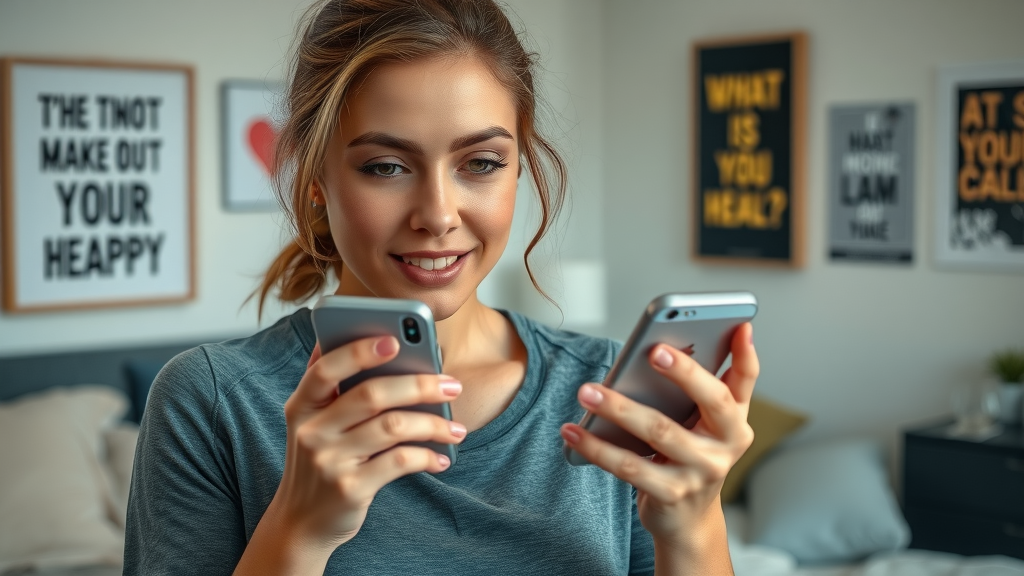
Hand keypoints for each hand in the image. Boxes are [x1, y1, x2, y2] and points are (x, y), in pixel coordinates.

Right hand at [269, 336, 465, 552]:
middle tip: (453, 385)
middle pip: (370, 395)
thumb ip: (335, 387)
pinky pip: (399, 462)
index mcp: (301, 406)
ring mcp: (329, 461)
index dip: (358, 351)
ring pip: (392, 428)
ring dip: (433, 425)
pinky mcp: (350, 488)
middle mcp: (311, 431)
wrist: (300, 522)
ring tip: (456, 429)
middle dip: (419, 385)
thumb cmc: (320, 461)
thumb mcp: (314, 423)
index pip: (326, 369)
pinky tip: (442, 458)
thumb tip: (375, 341)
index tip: (395, 340)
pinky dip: (427, 457)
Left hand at [560, 323, 757, 547]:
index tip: (739, 326)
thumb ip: (697, 388)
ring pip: (660, 432)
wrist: (686, 520)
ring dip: (619, 408)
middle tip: (654, 351)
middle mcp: (726, 445)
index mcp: (735, 419)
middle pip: (711, 401)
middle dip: (685, 373)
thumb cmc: (689, 457)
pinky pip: (630, 467)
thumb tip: (669, 343)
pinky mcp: (672, 494)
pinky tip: (574, 432)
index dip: (746, 354)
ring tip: (587, 392)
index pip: (746, 381)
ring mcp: (702, 472)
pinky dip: (598, 447)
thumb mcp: (703, 425)